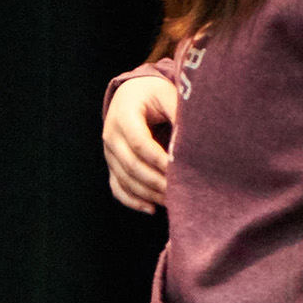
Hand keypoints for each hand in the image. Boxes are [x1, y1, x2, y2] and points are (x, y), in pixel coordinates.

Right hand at [103, 73, 177, 211]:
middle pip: (132, 166)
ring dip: (149, 194)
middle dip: (157, 182)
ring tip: (173, 201)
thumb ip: (178, 114)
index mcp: (124, 116)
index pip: (140, 144)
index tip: (181, 171)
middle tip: (181, 192)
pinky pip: (117, 187)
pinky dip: (132, 201)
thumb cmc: (153, 94)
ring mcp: (109, 153)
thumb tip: (193, 141)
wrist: (130, 93)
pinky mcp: (112, 165)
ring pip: (125, 180)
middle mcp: (111, 136)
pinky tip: (152, 209)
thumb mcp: (167, 95)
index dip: (160, 160)